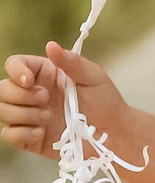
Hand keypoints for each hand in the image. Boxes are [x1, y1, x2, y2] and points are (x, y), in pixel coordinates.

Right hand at [1, 43, 125, 158]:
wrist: (114, 133)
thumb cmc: (105, 101)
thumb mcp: (93, 77)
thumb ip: (71, 61)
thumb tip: (50, 45)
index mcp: (43, 74)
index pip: (14, 65)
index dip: (15, 71)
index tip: (29, 81)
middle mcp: (31, 93)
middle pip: (2, 89)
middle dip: (21, 96)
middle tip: (46, 100)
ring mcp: (28, 116)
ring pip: (3, 111)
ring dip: (25, 115)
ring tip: (49, 117)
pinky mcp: (29, 138)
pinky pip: (9, 135)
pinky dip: (23, 134)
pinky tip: (42, 133)